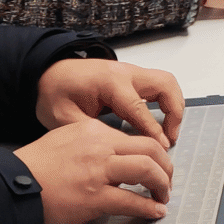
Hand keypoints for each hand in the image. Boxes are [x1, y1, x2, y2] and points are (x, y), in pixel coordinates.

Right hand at [13, 117, 173, 223]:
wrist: (12, 186)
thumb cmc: (34, 167)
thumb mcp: (65, 140)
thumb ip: (91, 143)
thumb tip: (112, 153)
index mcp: (94, 132)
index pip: (137, 136)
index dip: (154, 152)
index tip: (158, 163)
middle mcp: (100, 147)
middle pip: (150, 149)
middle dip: (166, 165)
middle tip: (168, 179)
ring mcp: (98, 172)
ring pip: (146, 169)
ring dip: (162, 184)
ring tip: (164, 195)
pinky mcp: (94, 197)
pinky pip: (131, 200)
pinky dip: (148, 206)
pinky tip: (154, 211)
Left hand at [35, 58, 184, 147]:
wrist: (49, 73)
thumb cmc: (55, 93)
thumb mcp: (64, 118)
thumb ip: (92, 133)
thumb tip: (118, 150)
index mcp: (109, 82)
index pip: (139, 108)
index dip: (153, 130)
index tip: (163, 148)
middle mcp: (125, 73)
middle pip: (165, 85)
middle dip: (174, 112)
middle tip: (170, 138)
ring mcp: (131, 72)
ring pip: (167, 82)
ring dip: (174, 106)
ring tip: (169, 133)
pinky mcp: (131, 77)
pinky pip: (158, 85)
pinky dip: (166, 102)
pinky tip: (160, 123)